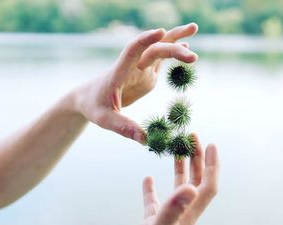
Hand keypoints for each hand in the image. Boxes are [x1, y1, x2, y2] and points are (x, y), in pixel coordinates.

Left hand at [74, 23, 198, 142]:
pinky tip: (187, 47)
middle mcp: (132, 66)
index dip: (145, 40)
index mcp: (120, 72)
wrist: (88, 98)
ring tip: (194, 28)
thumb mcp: (104, 119)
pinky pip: (161, 59)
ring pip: (158, 48)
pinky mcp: (145, 74)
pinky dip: (173, 52)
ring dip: (175, 38)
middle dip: (172, 49)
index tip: (160, 32)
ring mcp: (140, 69)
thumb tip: (144, 138)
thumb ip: (123, 127)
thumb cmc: (93, 107)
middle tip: (193, 57)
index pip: (132, 51)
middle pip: (152, 50)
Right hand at [107, 136, 218, 224]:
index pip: (207, 188)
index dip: (213, 166)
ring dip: (180, 168)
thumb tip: (191, 187)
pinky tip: (148, 178)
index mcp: (186, 219)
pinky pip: (155, 202)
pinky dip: (153, 188)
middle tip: (192, 137)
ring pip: (178, 190)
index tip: (212, 144)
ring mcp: (165, 221)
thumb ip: (171, 213)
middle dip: (198, 160)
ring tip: (177, 149)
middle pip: (196, 184)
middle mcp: (180, 218)